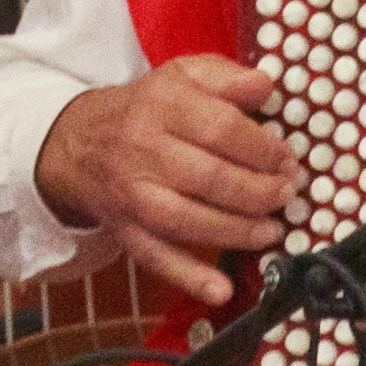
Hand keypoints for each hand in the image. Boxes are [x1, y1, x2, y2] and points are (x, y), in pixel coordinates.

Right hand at [33, 55, 291, 305]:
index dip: (263, 149)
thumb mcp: (182, 75)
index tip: (287, 159)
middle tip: (285, 194)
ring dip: (237, 231)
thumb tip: (267, 86)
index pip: (221, 127)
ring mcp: (131, 194)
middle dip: (259, 191)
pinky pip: (157, 258)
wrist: (78, 143)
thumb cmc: (146, 110)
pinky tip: (223, 290)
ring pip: (187, 220)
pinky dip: (190, 278)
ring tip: (270, 230)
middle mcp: (141, 149)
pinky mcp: (125, 230)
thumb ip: (226, 76)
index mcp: (161, 104)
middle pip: (210, 177)